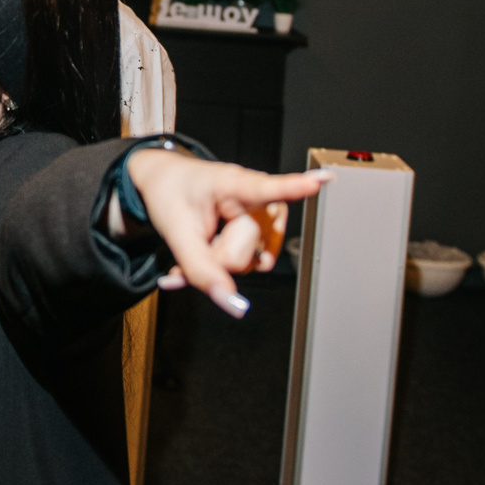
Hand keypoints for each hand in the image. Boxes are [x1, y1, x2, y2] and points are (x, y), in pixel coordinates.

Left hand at [126, 149, 328, 316]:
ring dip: (219, 261)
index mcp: (232, 184)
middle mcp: (256, 199)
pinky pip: (252, 264)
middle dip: (216, 256)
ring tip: (204, 238)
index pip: (267, 189)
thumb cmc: (172, 195)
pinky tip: (209, 251)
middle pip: (244, 254)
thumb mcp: (174, 232)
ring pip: (250, 263)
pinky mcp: (265, 233)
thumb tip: (231, 304)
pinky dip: (224, 266)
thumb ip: (199, 270)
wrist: (165, 182)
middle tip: (197, 236)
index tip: (319, 180)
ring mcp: (264, 218)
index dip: (295, 187)